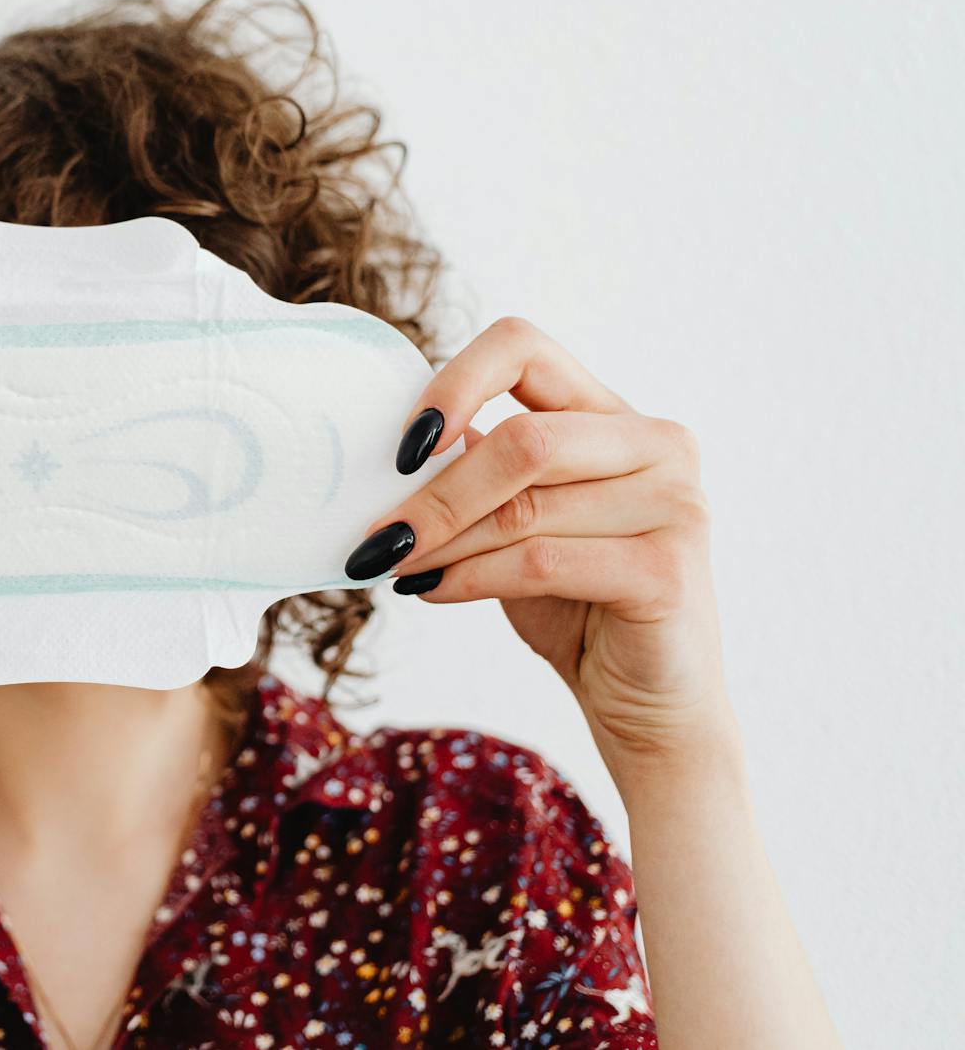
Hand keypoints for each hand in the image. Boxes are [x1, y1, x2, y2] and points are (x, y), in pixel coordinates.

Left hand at [341, 317, 733, 783]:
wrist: (648, 704)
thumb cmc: (575, 606)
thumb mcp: (518, 525)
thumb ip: (479, 474)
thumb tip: (391, 448)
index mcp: (612, 415)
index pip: (524, 348)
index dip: (454, 383)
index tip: (403, 446)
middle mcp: (656, 444)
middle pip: (521, 440)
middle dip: (435, 493)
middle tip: (377, 537)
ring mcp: (675, 503)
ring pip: (525, 508)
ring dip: (443, 542)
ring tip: (395, 567)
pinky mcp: (668, 570)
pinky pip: (541, 561)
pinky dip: (471, 577)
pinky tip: (432, 592)